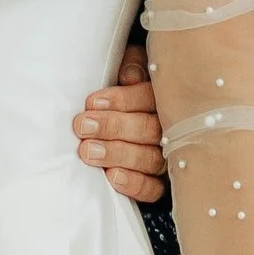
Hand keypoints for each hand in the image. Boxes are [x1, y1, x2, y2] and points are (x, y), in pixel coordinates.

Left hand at [75, 39, 165, 204]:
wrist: (129, 117)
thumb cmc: (125, 90)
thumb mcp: (126, 68)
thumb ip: (131, 65)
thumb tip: (129, 76)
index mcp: (163, 97)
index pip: (149, 98)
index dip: (122, 100)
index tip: (92, 103)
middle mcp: (170, 128)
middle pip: (149, 129)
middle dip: (113, 127)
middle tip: (83, 127)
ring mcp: (167, 158)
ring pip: (150, 158)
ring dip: (117, 154)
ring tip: (88, 151)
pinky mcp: (160, 183)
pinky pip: (152, 188)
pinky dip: (133, 183)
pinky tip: (112, 176)